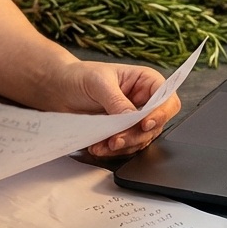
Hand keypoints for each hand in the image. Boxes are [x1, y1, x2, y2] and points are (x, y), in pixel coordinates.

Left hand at [50, 61, 181, 156]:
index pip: (166, 99)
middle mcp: (144, 101)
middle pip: (155, 124)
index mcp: (146, 81)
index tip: (145, 124)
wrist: (60, 89)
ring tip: (103, 145)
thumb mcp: (99, 83)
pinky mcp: (122, 132)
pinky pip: (125, 146)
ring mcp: (134, 119)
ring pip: (141, 139)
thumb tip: (131, 117)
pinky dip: (112, 150)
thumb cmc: (80, 76)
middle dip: (135, 135)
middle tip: (116, 140)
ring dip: (123, 145)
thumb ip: (117, 101)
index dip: (161, 113)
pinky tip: (98, 147)